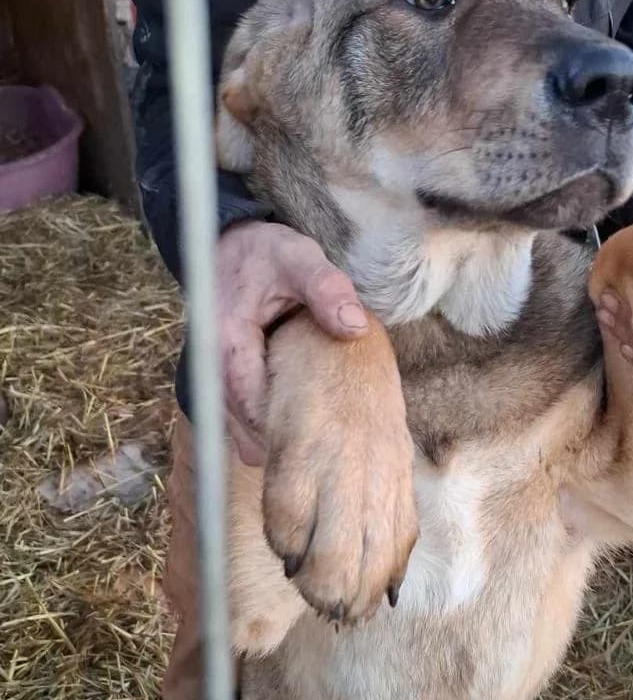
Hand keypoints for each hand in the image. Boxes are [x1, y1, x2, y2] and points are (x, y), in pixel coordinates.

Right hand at [217, 221, 366, 465]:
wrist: (230, 246)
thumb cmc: (266, 254)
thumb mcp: (298, 258)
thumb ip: (325, 288)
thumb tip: (354, 325)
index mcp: (226, 341)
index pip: (251, 405)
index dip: (286, 429)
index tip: (327, 440)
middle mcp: (212, 367)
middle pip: (243, 428)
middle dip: (283, 443)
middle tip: (331, 454)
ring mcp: (214, 378)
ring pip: (239, 430)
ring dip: (274, 438)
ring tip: (322, 446)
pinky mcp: (224, 383)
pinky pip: (241, 420)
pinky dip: (266, 428)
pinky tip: (304, 425)